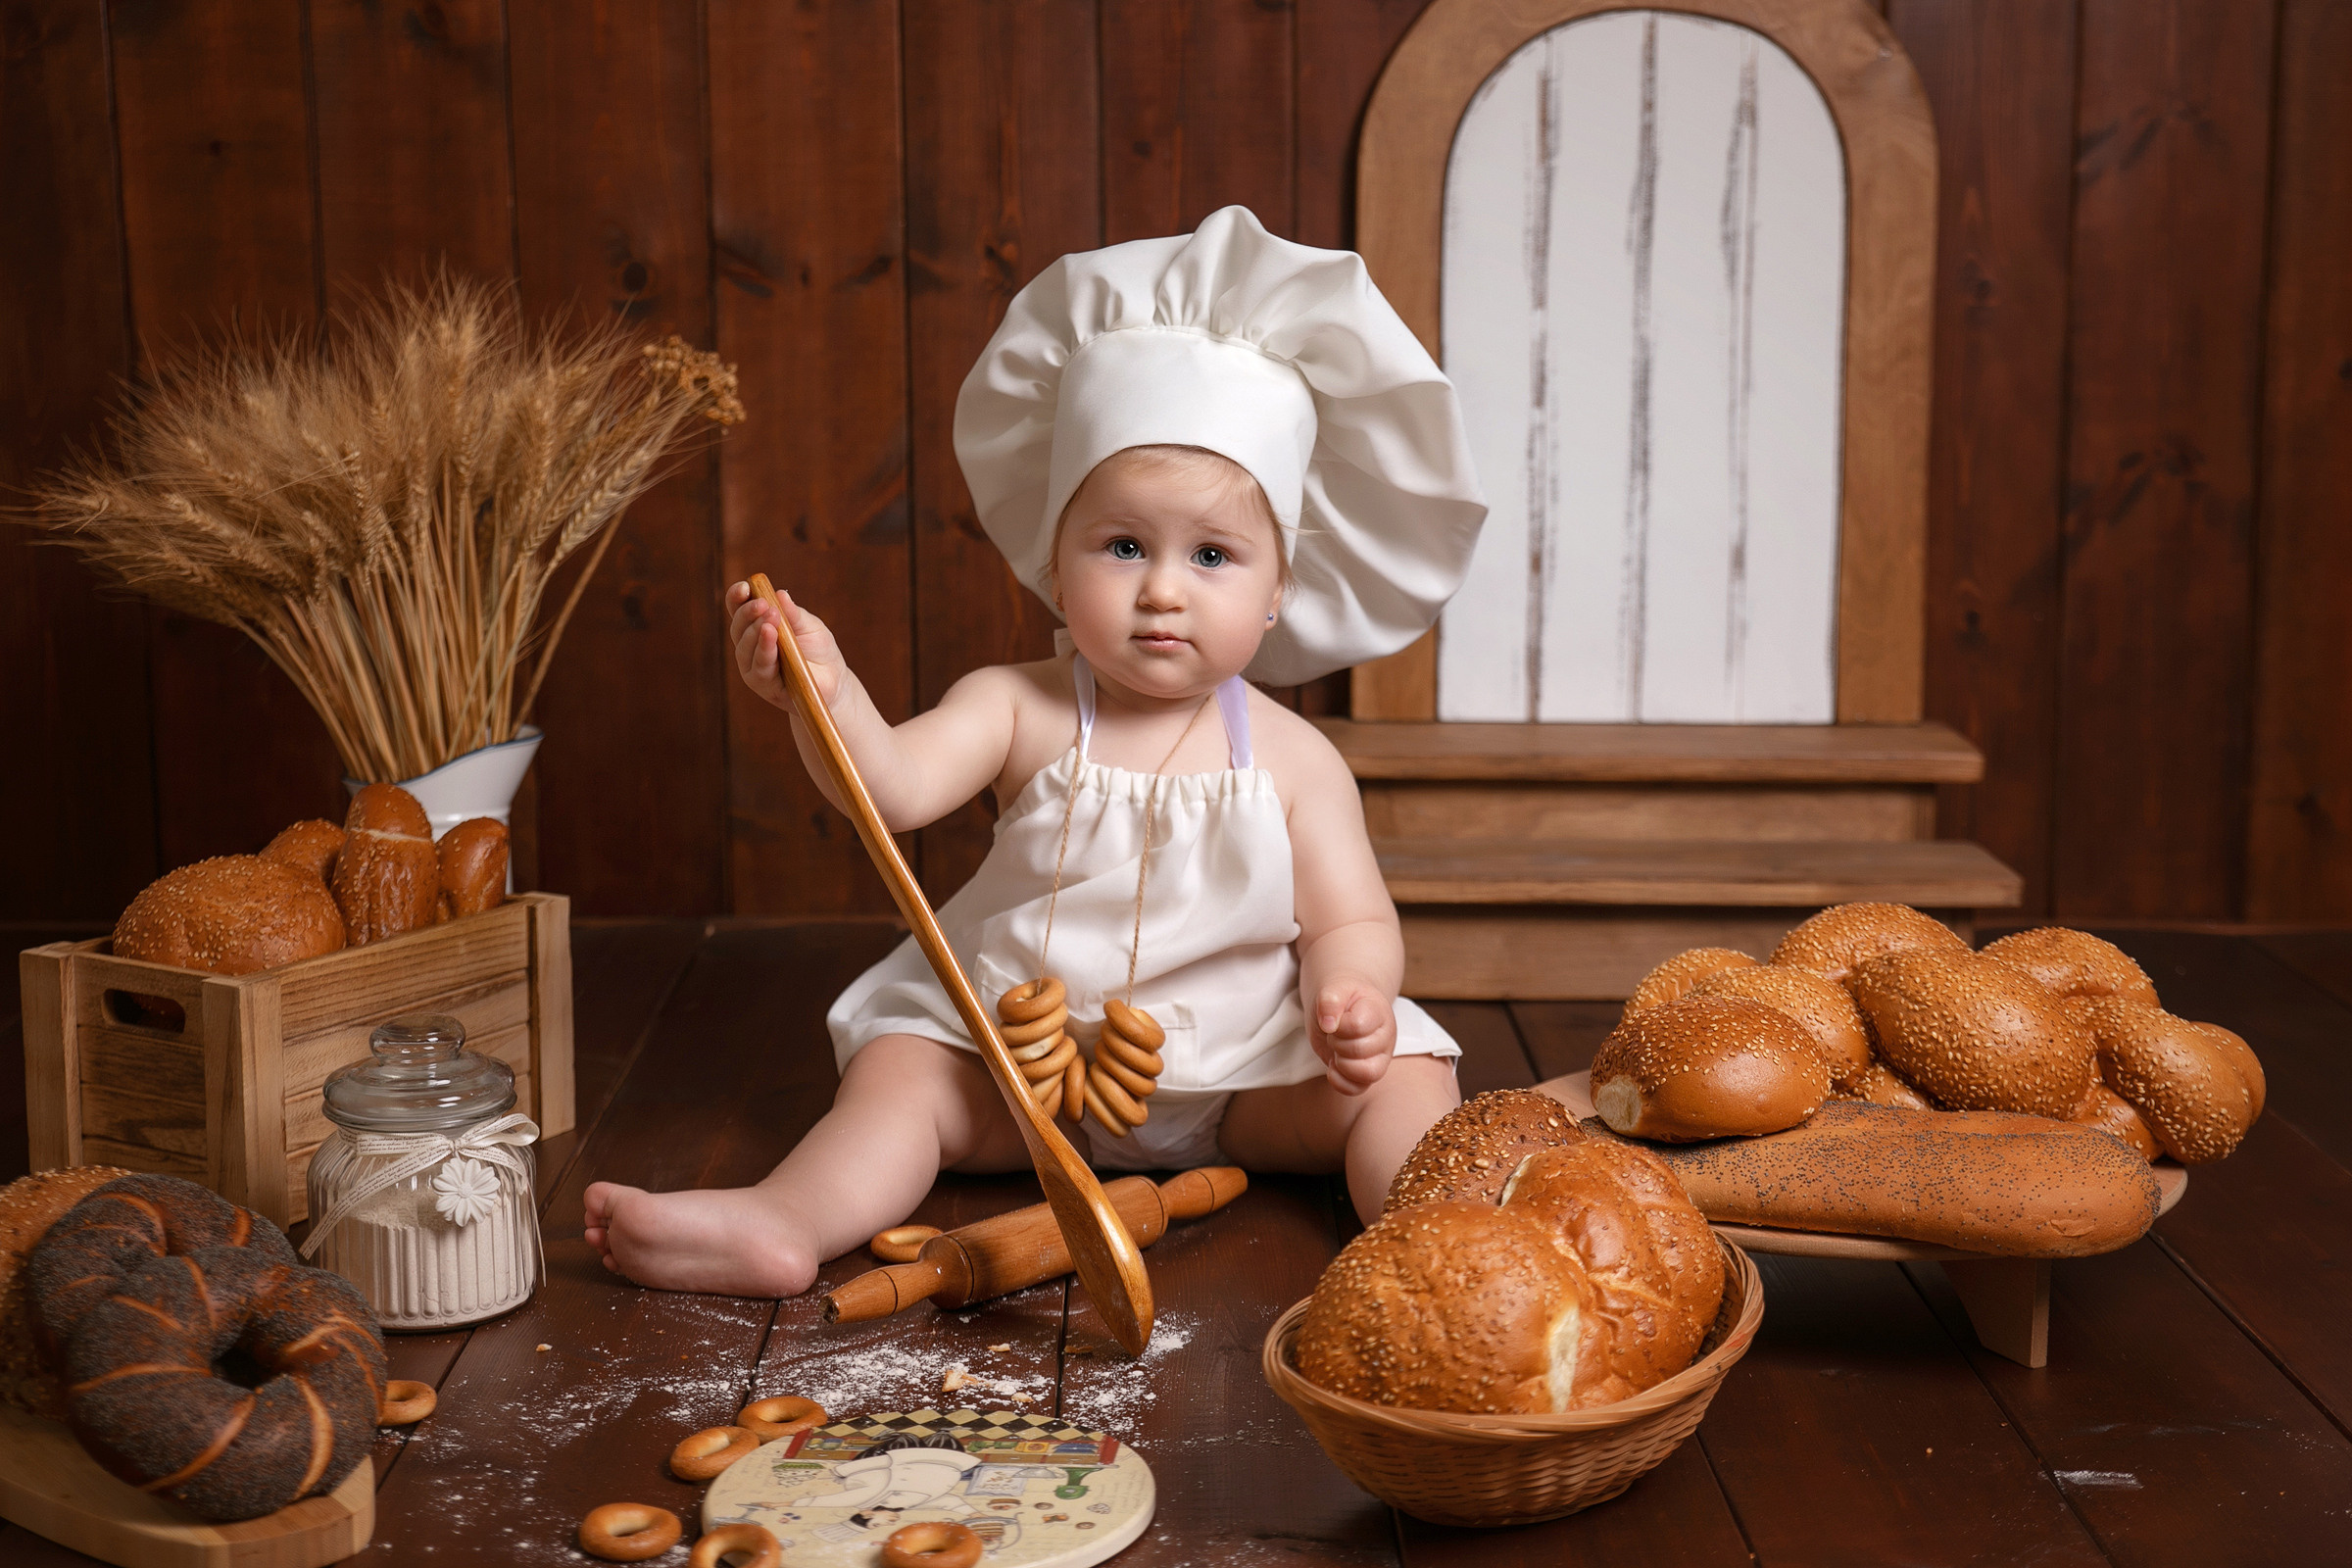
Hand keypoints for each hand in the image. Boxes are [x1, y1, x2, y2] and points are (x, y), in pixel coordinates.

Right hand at [725, 580, 845, 714]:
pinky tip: (770, 635)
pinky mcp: (763, 685)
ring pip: (745, 648)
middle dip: (748, 613)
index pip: (738, 609)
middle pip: (738, 627)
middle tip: (763, 604)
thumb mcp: (809, 625)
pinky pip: (759, 667)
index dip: (737, 597)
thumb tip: (780, 594)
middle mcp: (749, 646)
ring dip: (756, 631)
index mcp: (756, 625)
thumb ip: (793, 613)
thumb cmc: (818, 649)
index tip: (745, 586)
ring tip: (770, 618)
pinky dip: (764, 650)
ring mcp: (753, 667)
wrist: (834, 679)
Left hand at [1310, 979, 1395, 1095]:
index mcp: (1379, 1012)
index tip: (1335, 1019)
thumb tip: (1329, 1024)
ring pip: (1368, 1075)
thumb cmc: (1340, 998)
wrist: (1344, 1004)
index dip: (1339, 1026)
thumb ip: (1330, 1000)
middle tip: (1333, 1033)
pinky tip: (1333, 1065)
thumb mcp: (1332, 990)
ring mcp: (1380, 1057)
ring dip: (1342, 1064)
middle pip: (1360, 1051)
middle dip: (1337, 1043)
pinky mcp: (1367, 1074)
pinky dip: (1339, 1081)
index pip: (1359, 1027)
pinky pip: (1357, 1089)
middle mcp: (1385, 1036)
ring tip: (1336, 1050)